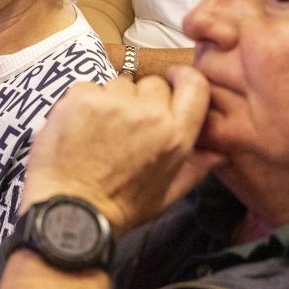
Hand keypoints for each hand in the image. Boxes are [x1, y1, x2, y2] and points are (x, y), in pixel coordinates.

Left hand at [21, 66, 223, 236]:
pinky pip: (90, 85)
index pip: (195, 84)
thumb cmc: (119, 207)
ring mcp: (113, 103)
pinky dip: (85, 100)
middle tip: (127, 124)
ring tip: (100, 129)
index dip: (183, 78)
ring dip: (112, 99)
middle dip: (143, 98)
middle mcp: (149, 114)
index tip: (173, 80)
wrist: (70, 210)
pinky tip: (81, 125)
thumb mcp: (167, 194)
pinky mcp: (81, 97)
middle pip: (153, 83)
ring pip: (119, 83)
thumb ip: (196, 167)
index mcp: (176, 135)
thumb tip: (218, 152)